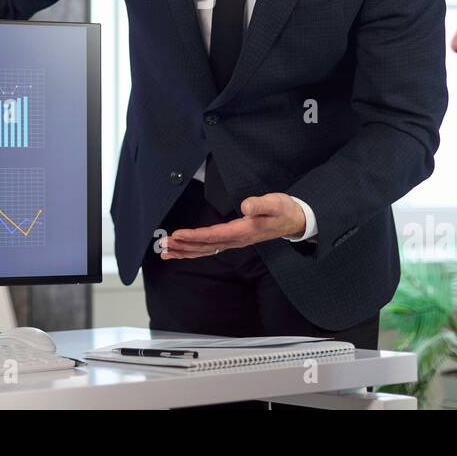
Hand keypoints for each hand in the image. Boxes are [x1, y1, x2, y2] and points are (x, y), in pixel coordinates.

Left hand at [160, 193, 306, 258]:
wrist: (293, 221)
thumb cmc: (283, 210)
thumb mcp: (275, 203)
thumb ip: (260, 204)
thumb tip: (246, 206)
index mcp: (242, 231)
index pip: (213, 236)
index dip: (194, 236)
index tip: (177, 235)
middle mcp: (236, 240)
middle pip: (204, 246)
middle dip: (183, 246)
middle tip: (163, 246)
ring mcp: (234, 242)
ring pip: (205, 250)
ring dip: (185, 251)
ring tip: (166, 251)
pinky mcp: (233, 240)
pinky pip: (210, 248)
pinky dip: (194, 250)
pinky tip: (183, 250)